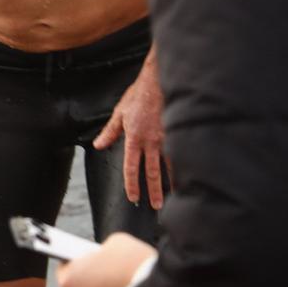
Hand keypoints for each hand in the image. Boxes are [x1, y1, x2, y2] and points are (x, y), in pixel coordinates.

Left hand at [56, 232, 153, 286]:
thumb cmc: (134, 261)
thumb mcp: (115, 243)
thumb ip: (102, 251)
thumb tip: (103, 258)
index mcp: (68, 279)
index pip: (65, 267)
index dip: (77, 260)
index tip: (84, 258)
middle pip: (78, 286)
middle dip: (89, 278)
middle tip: (102, 269)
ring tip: (113, 281)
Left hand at [93, 47, 167, 207]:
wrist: (158, 79)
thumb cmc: (139, 94)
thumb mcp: (119, 113)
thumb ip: (110, 132)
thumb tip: (99, 145)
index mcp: (133, 138)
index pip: (131, 167)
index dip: (132, 184)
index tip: (134, 197)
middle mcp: (150, 141)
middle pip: (151, 172)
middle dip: (152, 190)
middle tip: (156, 206)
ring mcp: (166, 137)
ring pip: (169, 165)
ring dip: (170, 183)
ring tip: (173, 196)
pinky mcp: (178, 131)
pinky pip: (180, 152)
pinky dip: (183, 166)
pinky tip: (188, 175)